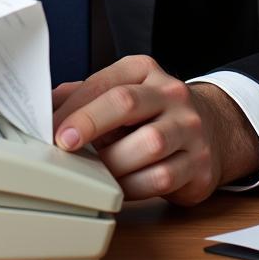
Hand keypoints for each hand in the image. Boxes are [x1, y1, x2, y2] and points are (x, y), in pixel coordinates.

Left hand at [52, 55, 258, 204]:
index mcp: (144, 71)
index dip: (74, 106)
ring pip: (147, 145)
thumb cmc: (154, 112)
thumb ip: (85, 97)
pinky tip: (118, 188)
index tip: (49, 125)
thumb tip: (44, 107)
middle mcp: (170, 94)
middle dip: (89, 123)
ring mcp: (189, 129)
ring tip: (94, 171)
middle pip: (126, 102)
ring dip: (112, 162)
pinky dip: (132, 187)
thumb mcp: (122, 92)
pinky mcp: (200, 165)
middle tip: (63, 143)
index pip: (105, 82)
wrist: (214, 129)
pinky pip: (161, 179)